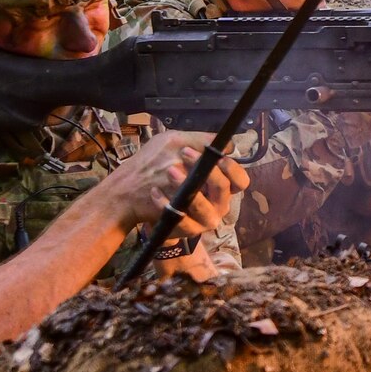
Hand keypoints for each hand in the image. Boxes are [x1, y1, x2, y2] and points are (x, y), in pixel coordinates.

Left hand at [92, 130, 249, 236]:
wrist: (130, 194)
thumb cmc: (158, 166)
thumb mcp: (176, 144)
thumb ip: (200, 141)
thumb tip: (227, 144)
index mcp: (219, 184)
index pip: (240, 181)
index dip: (232, 169)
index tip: (218, 157)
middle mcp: (216, 203)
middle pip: (224, 189)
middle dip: (208, 171)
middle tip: (185, 154)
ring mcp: (203, 219)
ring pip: (204, 208)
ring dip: (187, 187)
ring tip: (170, 171)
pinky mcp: (186, 230)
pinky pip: (182, 221)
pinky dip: (168, 205)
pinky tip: (155, 192)